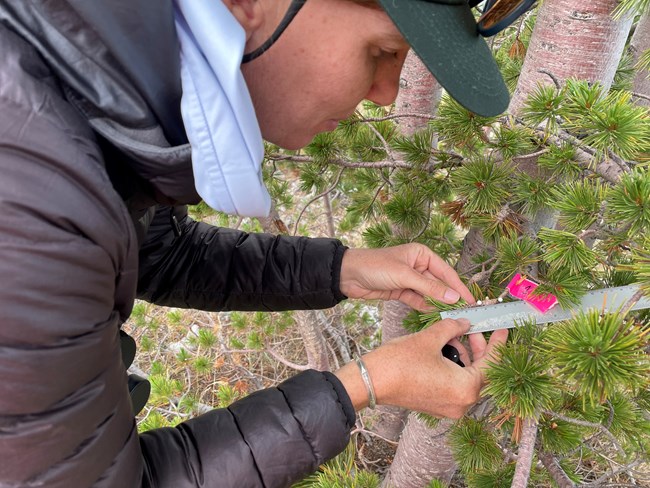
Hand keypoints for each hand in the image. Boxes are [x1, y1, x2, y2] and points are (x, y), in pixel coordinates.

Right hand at [335, 319, 507, 417]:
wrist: (371, 382)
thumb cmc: (399, 363)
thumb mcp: (430, 338)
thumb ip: (452, 328)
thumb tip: (464, 322)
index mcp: (465, 388)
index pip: (491, 363)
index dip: (498, 343)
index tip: (503, 329)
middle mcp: (461, 403)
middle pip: (481, 372)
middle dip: (478, 348)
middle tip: (472, 327)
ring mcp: (449, 407)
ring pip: (467, 377)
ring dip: (464, 355)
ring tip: (451, 335)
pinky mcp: (437, 405)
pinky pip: (455, 384)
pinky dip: (454, 366)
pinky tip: (443, 349)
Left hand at [339, 244, 473, 310]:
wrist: (348, 275)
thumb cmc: (376, 266)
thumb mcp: (404, 275)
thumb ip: (429, 288)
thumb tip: (453, 297)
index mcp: (422, 254)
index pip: (446, 272)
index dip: (459, 288)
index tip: (471, 301)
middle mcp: (419, 266)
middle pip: (439, 285)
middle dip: (450, 298)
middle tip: (465, 314)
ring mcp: (410, 280)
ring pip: (430, 294)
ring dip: (439, 305)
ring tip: (453, 318)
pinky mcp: (402, 292)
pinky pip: (418, 301)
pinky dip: (426, 308)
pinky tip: (435, 316)